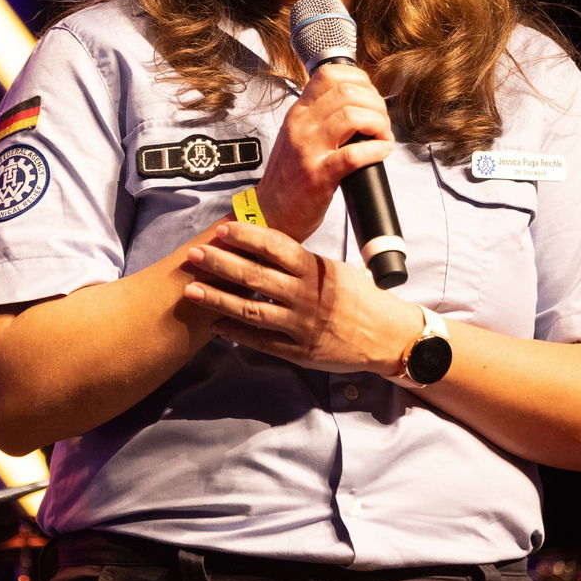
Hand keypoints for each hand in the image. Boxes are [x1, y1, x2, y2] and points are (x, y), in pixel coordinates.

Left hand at [181, 220, 416, 373]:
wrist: (388, 336)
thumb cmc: (359, 297)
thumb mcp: (333, 269)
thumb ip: (300, 261)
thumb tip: (262, 243)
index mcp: (314, 269)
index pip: (275, 246)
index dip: (246, 237)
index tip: (222, 230)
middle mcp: (305, 295)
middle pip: (255, 276)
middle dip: (221, 263)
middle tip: (194, 254)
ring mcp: (300, 325)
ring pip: (251, 311)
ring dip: (218, 299)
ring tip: (192, 290)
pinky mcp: (299, 351)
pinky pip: (261, 341)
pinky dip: (235, 333)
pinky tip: (215, 324)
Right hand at [255, 63, 392, 240]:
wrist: (270, 213)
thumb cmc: (290, 178)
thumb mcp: (298, 136)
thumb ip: (320, 117)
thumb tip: (358, 104)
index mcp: (298, 113)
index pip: (329, 74)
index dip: (359, 79)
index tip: (370, 97)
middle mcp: (301, 125)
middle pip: (347, 92)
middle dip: (375, 103)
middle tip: (381, 122)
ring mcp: (308, 150)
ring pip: (353, 117)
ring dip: (378, 124)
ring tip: (382, 137)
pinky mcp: (319, 176)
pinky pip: (354, 154)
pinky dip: (376, 150)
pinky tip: (381, 152)